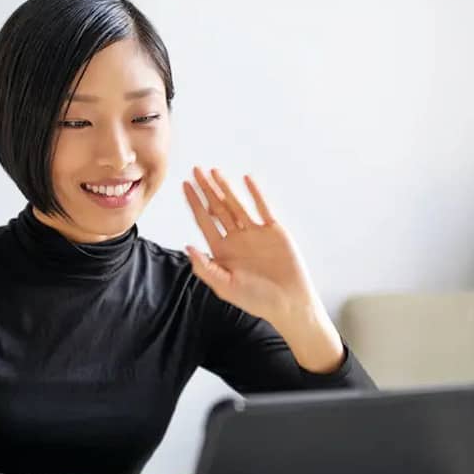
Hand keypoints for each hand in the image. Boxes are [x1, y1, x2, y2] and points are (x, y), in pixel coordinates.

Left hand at [182, 166, 318, 325]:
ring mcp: (255, 233)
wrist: (289, 303)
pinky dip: (255, 194)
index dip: (194, 203)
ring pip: (237, 205)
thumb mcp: (225, 287)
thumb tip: (187, 247)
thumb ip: (205, 268)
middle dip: (207, 190)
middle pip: (218, 208)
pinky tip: (246, 180)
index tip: (185, 185)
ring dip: (226, 188)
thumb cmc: (256, 300)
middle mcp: (236, 238)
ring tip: (214, 171)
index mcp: (222, 251)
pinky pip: (263, 208)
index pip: (204, 221)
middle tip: (196, 170)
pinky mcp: (274, 231)